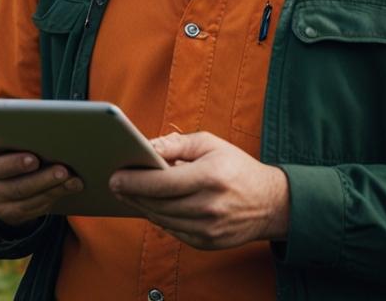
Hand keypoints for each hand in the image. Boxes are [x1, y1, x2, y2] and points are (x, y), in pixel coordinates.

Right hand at [0, 137, 82, 225]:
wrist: (3, 167)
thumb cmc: (10, 140)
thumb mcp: (6, 132)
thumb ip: (17, 129)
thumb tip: (47, 125)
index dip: (13, 164)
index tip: (35, 159)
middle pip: (12, 186)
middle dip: (41, 179)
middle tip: (64, 170)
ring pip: (24, 201)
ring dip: (52, 190)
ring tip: (73, 180)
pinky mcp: (8, 214)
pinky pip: (31, 211)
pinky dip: (52, 199)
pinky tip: (69, 188)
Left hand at [108, 131, 289, 249]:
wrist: (270, 203)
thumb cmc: (236, 168)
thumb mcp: (211, 144)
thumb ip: (176, 143)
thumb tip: (146, 145)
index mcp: (210, 177)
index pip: (162, 182)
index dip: (134, 180)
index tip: (115, 175)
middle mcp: (209, 206)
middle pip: (157, 203)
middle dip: (132, 193)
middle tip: (115, 183)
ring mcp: (209, 228)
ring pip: (161, 219)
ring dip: (142, 206)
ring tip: (128, 193)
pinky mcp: (207, 243)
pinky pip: (173, 231)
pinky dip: (159, 218)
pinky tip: (150, 206)